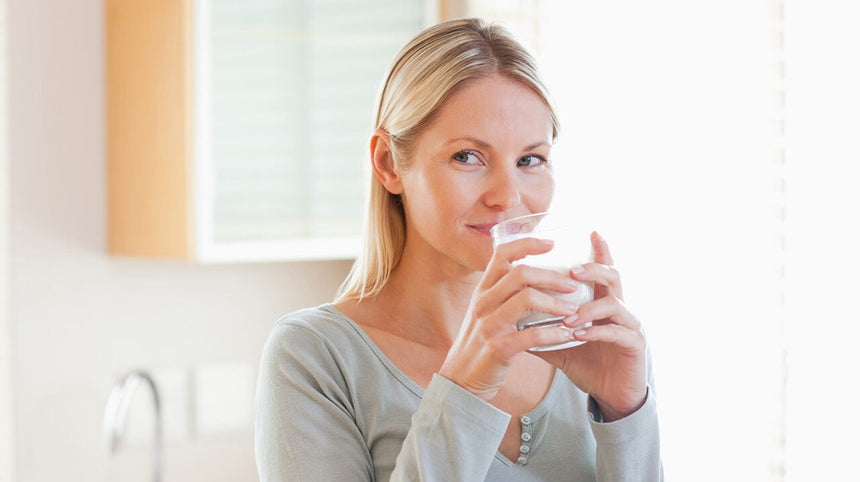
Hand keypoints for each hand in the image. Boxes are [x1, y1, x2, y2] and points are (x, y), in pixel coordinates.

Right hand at [438, 237, 581, 401]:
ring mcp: (489, 325)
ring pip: (527, 300)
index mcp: (483, 290)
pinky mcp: (497, 349)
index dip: (528, 243)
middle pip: (521, 273)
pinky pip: (531, 336)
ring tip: (574, 311)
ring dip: (556, 304)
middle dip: (553, 276)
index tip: (553, 243)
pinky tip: (567, 335)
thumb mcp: (485, 312)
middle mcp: (484, 302)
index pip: (502, 253)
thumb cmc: (480, 344)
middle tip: (573, 285)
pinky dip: (554, 334)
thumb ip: (503, 294)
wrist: (460, 379)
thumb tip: (533, 276)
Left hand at [534, 232, 647, 421]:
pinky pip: (617, 331)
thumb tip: (509, 320)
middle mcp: (619, 308)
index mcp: (602, 302)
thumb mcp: (561, 344)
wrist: (611, 396)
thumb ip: (540, 330)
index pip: (602, 270)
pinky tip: (578, 334)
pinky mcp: (635, 345)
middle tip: (572, 271)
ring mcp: (630, 325)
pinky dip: (596, 330)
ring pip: (614, 303)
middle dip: (593, 269)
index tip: (591, 231)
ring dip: (588, 307)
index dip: (600, 250)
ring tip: (568, 317)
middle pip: (613, 276)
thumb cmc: (588, 364)